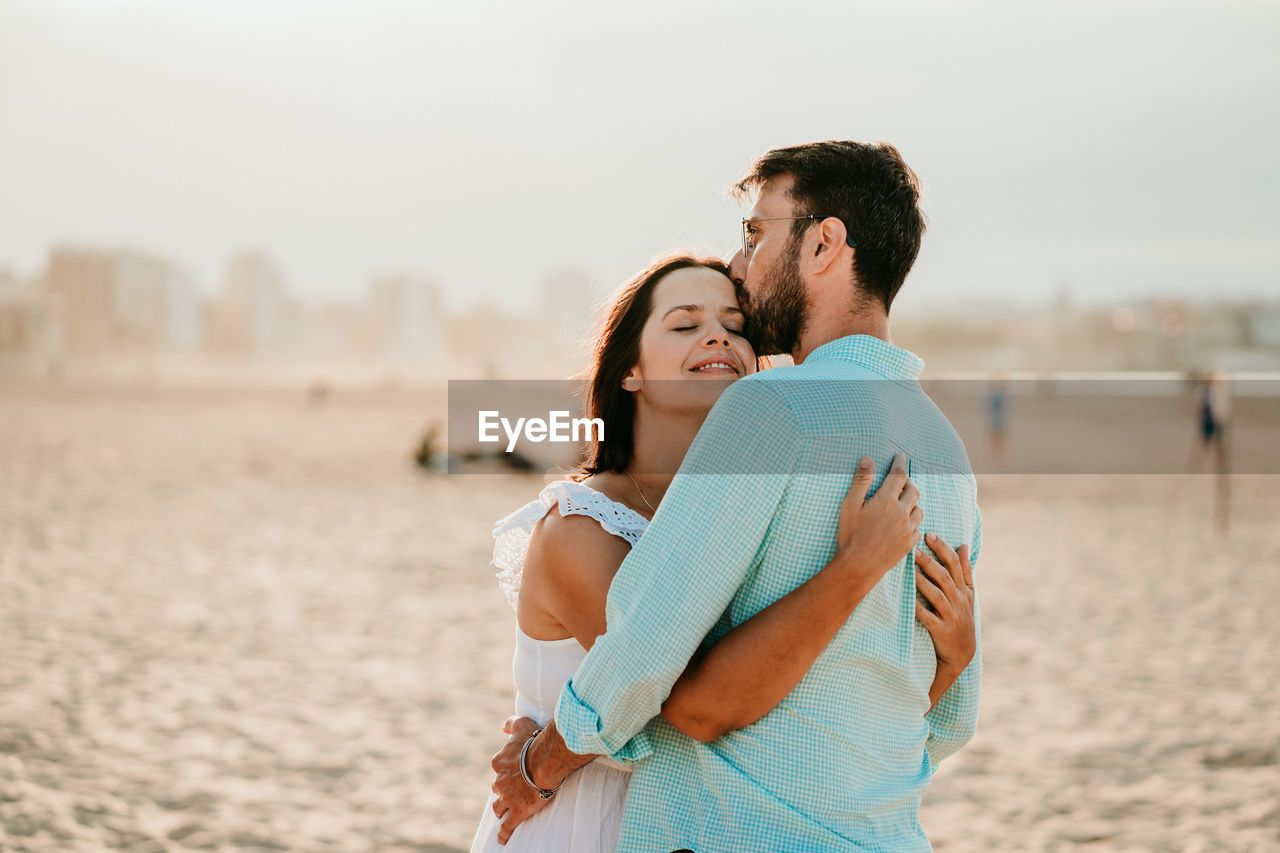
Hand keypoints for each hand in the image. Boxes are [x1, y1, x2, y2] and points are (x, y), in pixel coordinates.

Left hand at [489, 716, 551, 843]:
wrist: (545, 760)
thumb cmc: (535, 741)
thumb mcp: (522, 725)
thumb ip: (511, 724)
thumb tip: (504, 726)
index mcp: (499, 762)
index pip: (499, 770)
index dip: (505, 772)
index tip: (513, 772)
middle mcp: (500, 781)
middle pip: (498, 789)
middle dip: (503, 790)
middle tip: (512, 792)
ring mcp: (507, 798)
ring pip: (499, 807)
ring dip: (501, 809)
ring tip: (505, 813)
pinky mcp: (517, 811)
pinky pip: (507, 826)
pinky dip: (504, 833)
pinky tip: (502, 839)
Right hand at [835, 454, 922, 588]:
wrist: (860, 565)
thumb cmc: (851, 534)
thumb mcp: (850, 504)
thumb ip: (861, 480)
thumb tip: (868, 460)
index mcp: (887, 500)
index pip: (899, 475)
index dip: (900, 463)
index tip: (900, 457)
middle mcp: (902, 512)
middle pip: (913, 490)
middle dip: (908, 482)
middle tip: (902, 480)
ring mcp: (908, 528)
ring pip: (919, 508)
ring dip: (913, 502)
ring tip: (905, 501)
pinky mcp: (910, 542)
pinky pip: (918, 527)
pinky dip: (913, 521)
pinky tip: (905, 523)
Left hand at [915, 533, 975, 675]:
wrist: (962, 654)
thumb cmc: (961, 618)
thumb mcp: (968, 595)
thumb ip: (964, 571)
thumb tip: (964, 545)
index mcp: (964, 589)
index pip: (955, 564)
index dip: (943, 548)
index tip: (929, 535)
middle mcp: (959, 601)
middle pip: (944, 577)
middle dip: (929, 561)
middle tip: (914, 548)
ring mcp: (951, 616)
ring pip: (936, 594)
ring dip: (922, 580)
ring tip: (908, 567)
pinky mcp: (941, 630)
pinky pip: (928, 617)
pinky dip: (918, 607)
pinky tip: (907, 598)